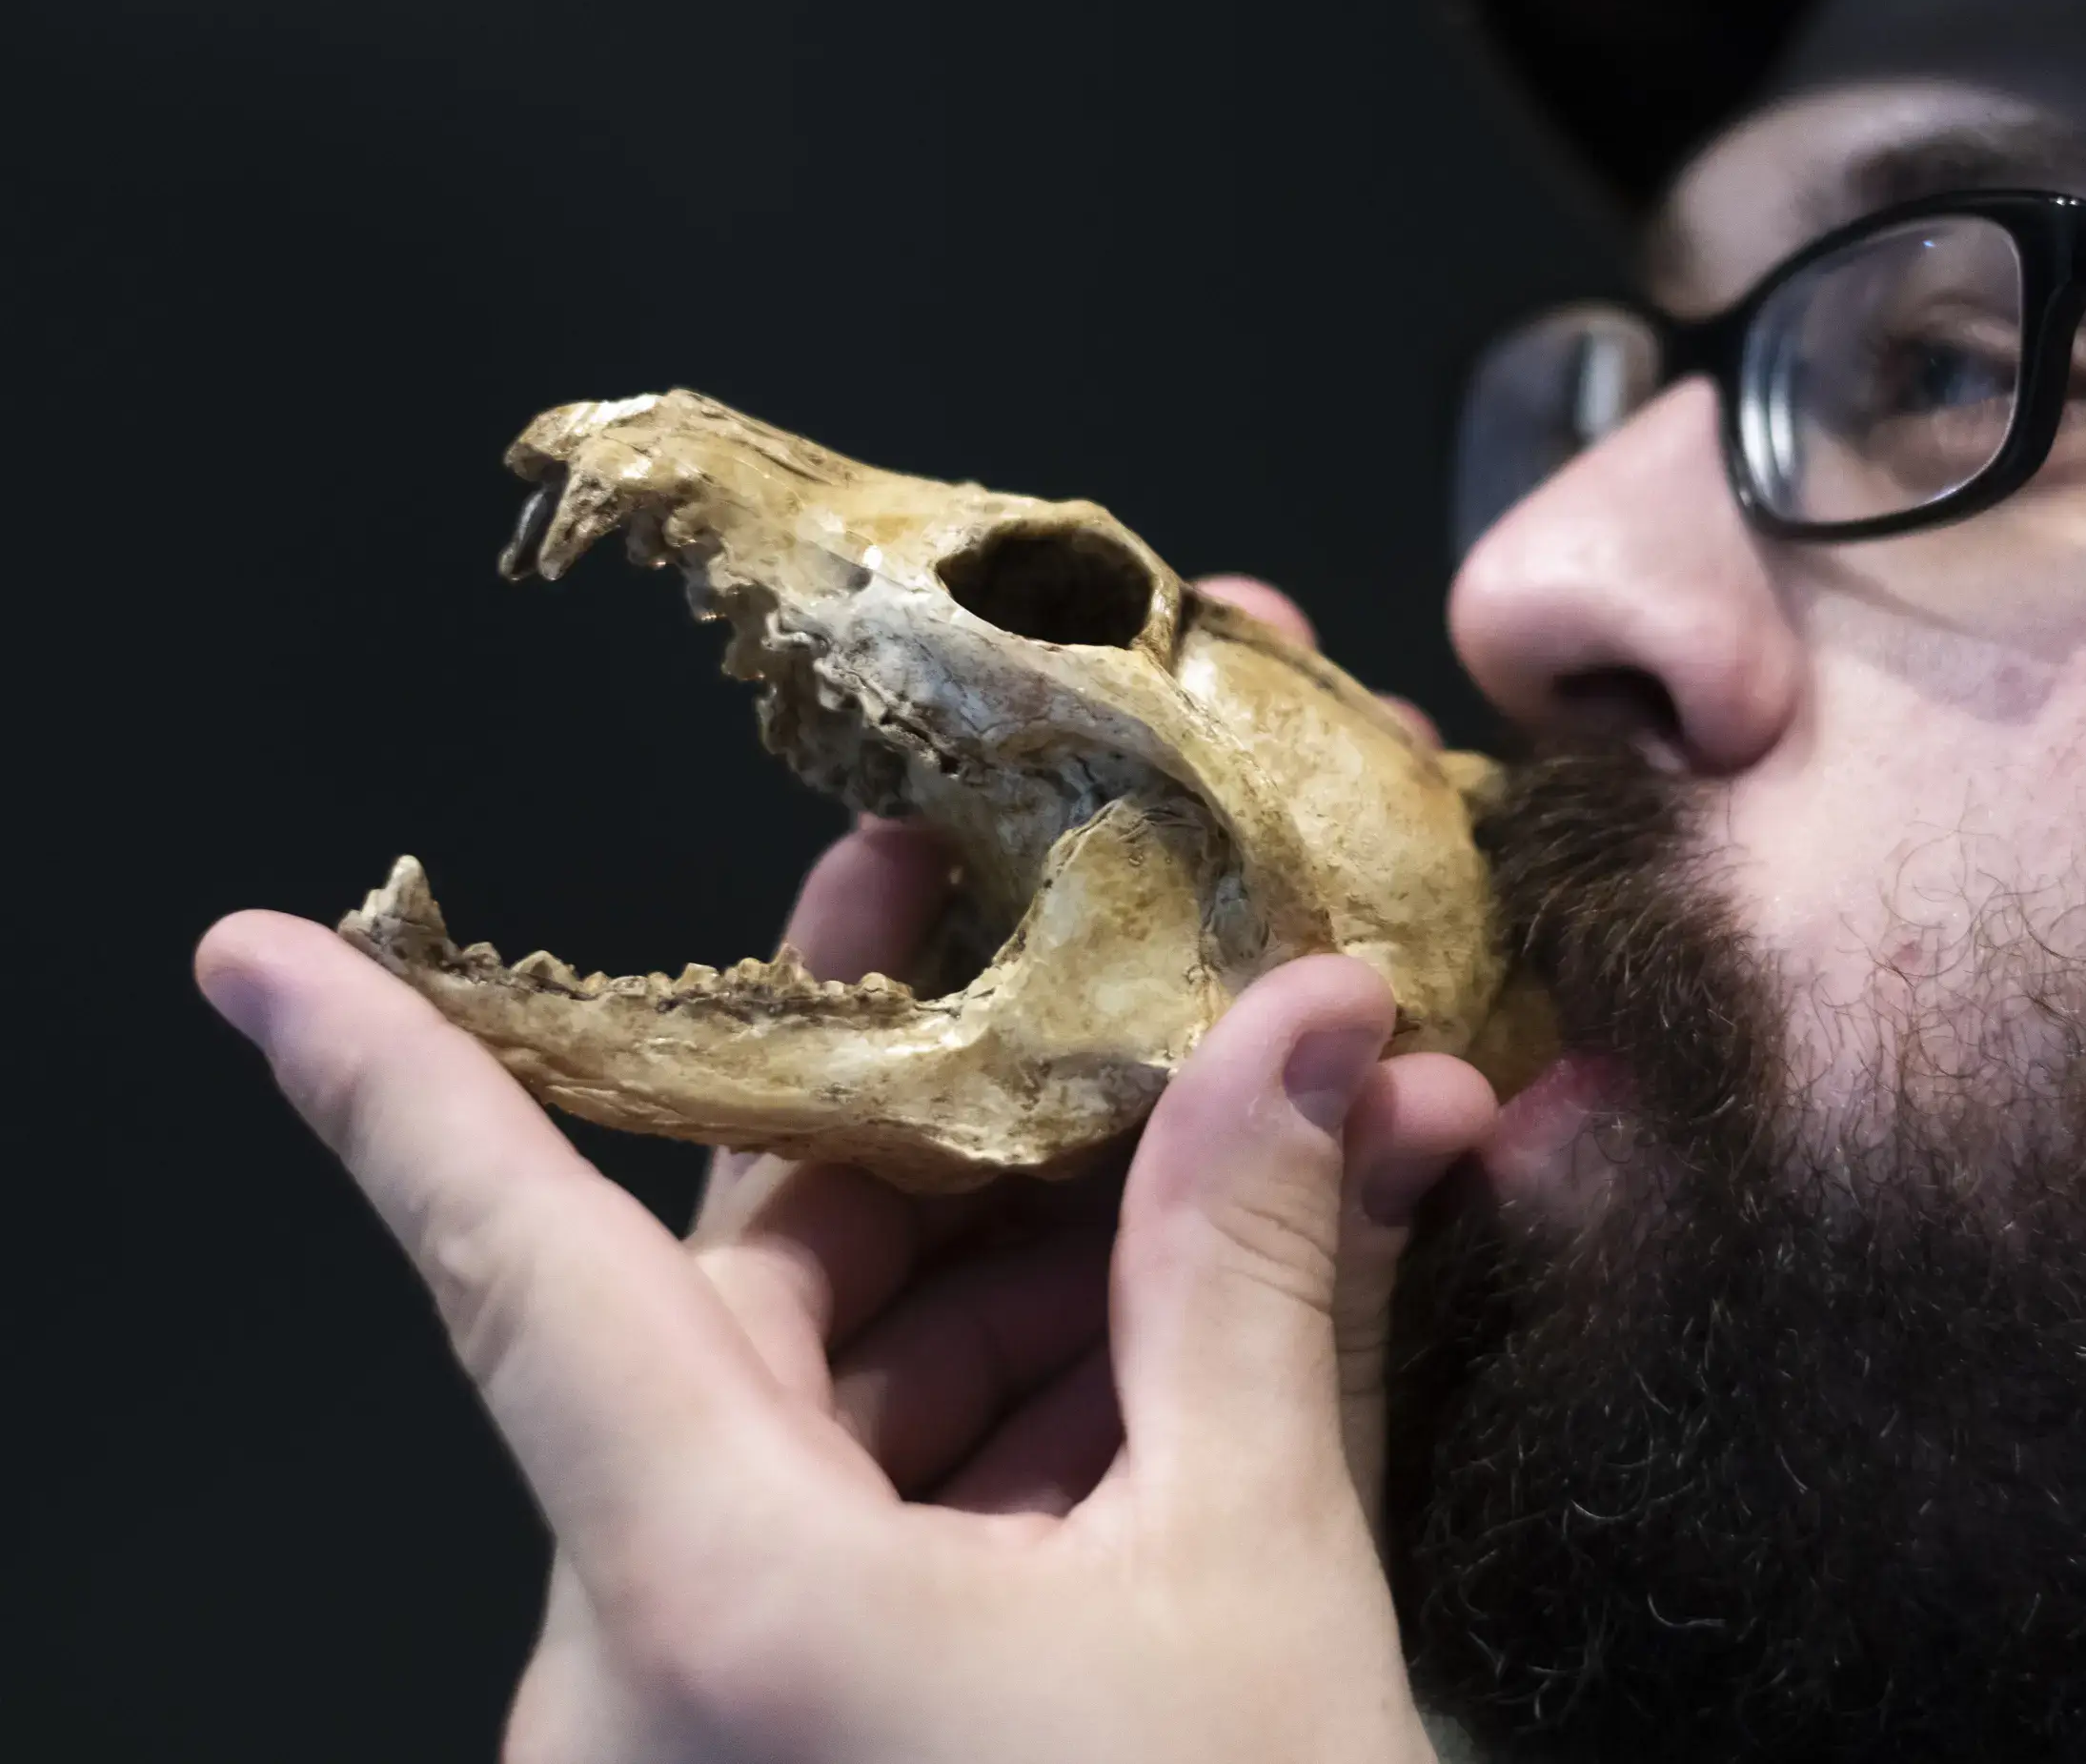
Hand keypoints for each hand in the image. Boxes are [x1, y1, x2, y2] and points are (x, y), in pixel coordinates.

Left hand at [193, 582, 1495, 1763]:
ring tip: (1214, 1133)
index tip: (259, 954)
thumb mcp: (1255, 1575)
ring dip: (1017, 1271)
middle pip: (730, 1304)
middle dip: (897, 1111)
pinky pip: (866, 1531)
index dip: (391, 1090)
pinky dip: (1013, 1422)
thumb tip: (1312, 1023)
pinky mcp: (798, 1753)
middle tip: (985, 919)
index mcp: (714, 1602)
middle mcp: (658, 1663)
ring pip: (820, 1415)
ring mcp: (716, 1722)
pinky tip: (1190, 1325)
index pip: (520, 1279)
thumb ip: (1257, 1273)